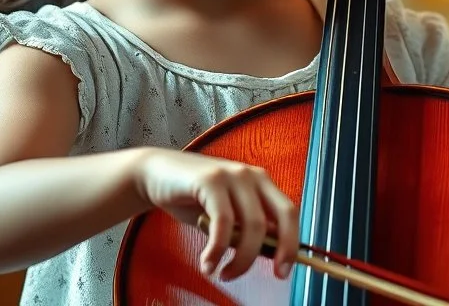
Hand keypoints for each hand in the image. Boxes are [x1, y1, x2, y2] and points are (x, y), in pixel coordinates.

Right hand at [134, 148, 297, 281]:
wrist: (156, 174)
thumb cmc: (193, 198)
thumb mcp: (227, 215)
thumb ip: (247, 228)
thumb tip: (271, 254)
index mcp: (261, 182)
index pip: (290, 213)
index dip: (292, 244)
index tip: (283, 271)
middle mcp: (252, 175)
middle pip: (283, 215)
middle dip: (281, 250)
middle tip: (271, 274)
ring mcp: (232, 174)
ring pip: (253, 225)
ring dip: (241, 259)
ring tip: (223, 273)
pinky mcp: (211, 180)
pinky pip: (223, 222)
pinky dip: (217, 249)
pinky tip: (207, 263)